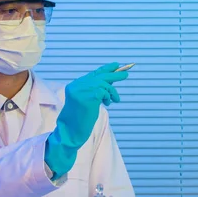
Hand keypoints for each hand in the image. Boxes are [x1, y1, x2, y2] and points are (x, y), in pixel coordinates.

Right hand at [45, 62, 127, 177]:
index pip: (93, 74)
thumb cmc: (80, 118)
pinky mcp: (87, 98)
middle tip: (126, 74)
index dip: (106, 69)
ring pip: (103, 84)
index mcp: (75, 85)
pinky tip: (107, 103)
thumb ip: (96, 89)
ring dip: (112, 92)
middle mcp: (77, 85)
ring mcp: (81, 91)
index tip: (116, 65)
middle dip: (114, 75)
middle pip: (99, 76)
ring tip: (114, 100)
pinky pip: (104, 92)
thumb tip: (112, 79)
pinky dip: (108, 97)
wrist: (71, 131)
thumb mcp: (88, 100)